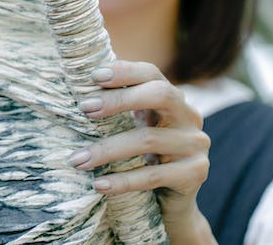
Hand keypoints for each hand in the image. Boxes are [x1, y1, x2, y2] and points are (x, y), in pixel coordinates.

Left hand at [70, 60, 212, 238]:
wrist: (173, 200)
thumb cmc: (147, 156)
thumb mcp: (136, 126)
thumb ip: (120, 106)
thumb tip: (79, 87)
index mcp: (173, 98)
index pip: (152, 74)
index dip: (125, 72)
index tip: (94, 77)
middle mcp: (189, 116)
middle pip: (160, 95)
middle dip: (119, 99)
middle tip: (85, 108)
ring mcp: (195, 144)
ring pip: (148, 139)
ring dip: (108, 149)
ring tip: (77, 159)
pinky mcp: (195, 172)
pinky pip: (153, 175)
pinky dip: (123, 181)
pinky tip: (99, 184)